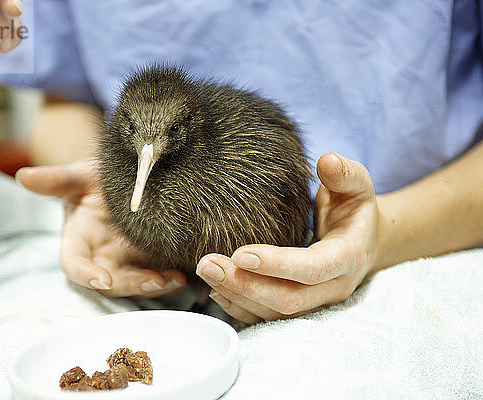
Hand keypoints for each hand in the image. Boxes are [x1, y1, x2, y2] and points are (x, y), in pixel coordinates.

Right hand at [16, 162, 186, 297]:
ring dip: (153, 286)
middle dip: (130, 285)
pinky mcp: (147, 259)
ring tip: (175, 279)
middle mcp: (100, 255)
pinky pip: (157, 275)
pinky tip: (184, 273)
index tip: (103, 280)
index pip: (74, 264)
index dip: (87, 274)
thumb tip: (23, 176)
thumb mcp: (80, 175)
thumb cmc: (97, 176)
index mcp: (78, 238)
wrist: (127, 176)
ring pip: (135, 282)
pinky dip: (169, 278)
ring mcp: (125, 260)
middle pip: (110, 281)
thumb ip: (56, 180)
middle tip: (153, 282)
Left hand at [196, 152, 379, 323]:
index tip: (240, 253)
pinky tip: (217, 290)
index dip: (277, 264)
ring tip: (205, 272)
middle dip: (245, 285)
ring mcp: (317, 303)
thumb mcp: (357, 186)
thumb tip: (327, 160)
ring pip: (275, 313)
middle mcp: (334, 287)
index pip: (312, 268)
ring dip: (237, 295)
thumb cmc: (354, 210)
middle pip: (288, 299)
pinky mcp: (301, 309)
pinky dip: (241, 307)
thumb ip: (344, 173)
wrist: (364, 241)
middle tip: (207, 264)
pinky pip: (269, 318)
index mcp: (348, 256)